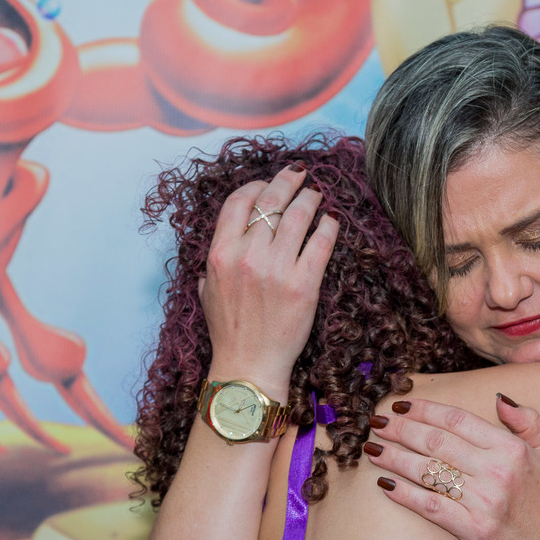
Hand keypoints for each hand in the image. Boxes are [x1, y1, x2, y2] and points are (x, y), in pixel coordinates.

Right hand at [198, 164, 337, 398]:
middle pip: (271, 201)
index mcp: (220, 254)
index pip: (238, 202)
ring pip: (298, 215)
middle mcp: (247, 256)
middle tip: (300, 174)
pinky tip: (331, 220)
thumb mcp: (208, 291)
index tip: (268, 183)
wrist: (249, 364)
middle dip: (287, 180)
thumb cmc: (229, 331)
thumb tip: (224, 242)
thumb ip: (214, 262)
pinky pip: (321, 242)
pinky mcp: (304, 284)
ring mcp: (277, 269)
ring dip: (310, 198)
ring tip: (317, 195)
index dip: (256, 185)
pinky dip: (328, 225)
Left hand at [366, 397, 539, 539]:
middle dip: (401, 429)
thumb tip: (498, 398)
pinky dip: (405, 494)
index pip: (458, 420)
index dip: (425, 409)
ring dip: (395, 458)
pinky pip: (431, 506)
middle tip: (377, 421)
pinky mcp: (473, 529)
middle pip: (437, 442)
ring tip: (373, 449)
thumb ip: (528, 420)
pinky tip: (385, 484)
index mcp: (511, 448)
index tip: (402, 404)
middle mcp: (497, 471)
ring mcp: (484, 501)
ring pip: (429, 473)